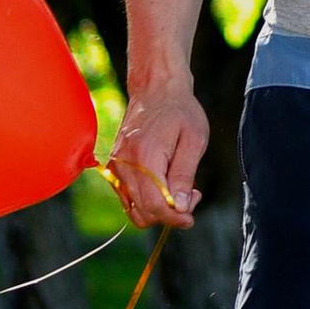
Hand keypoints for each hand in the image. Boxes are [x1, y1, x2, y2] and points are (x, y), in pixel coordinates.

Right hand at [109, 78, 207, 229]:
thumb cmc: (179, 111)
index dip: (174, 218)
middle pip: (142, 212)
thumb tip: (180, 208)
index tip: (191, 217)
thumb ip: (184, 175)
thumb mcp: (194, 140)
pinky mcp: (115, 168)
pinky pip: (129, 198)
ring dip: (159, 209)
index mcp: (144, 157)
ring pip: (134, 209)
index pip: (153, 205)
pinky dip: (147, 201)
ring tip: (181, 188)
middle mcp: (123, 165)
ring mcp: (116, 167)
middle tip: (192, 194)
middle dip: (170, 214)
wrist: (155, 90)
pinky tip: (166, 185)